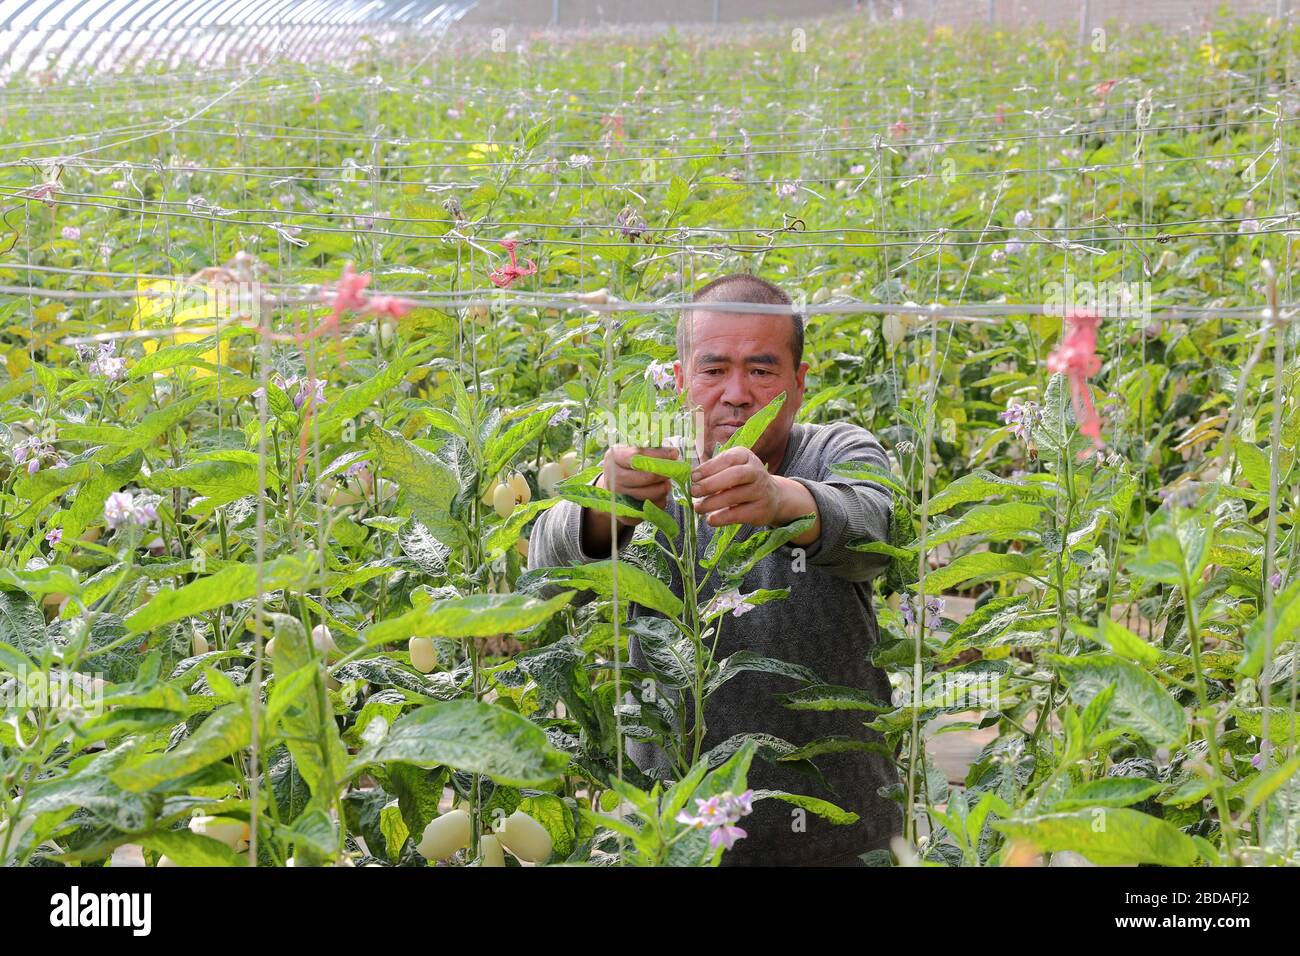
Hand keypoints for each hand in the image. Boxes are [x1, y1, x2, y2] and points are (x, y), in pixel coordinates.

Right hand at [596, 444, 680, 527]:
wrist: (612, 487)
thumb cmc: (628, 467)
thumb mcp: (633, 452)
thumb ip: (650, 451)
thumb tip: (672, 454)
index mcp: (613, 458)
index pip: (637, 456)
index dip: (658, 455)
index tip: (673, 454)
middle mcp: (612, 478)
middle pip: (644, 477)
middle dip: (663, 474)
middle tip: (673, 471)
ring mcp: (616, 497)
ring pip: (647, 495)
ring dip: (662, 489)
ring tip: (667, 484)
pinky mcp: (624, 514)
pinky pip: (648, 510)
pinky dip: (658, 503)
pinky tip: (661, 496)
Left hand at [690, 447, 821, 544]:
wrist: (772, 497)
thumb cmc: (742, 480)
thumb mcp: (731, 468)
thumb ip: (713, 470)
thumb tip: (690, 478)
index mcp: (745, 456)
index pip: (727, 459)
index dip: (709, 468)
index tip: (693, 477)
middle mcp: (756, 471)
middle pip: (734, 476)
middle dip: (711, 484)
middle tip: (693, 492)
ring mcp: (761, 491)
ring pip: (735, 496)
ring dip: (712, 503)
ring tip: (697, 507)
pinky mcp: (761, 510)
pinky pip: (739, 514)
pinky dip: (722, 517)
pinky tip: (710, 519)